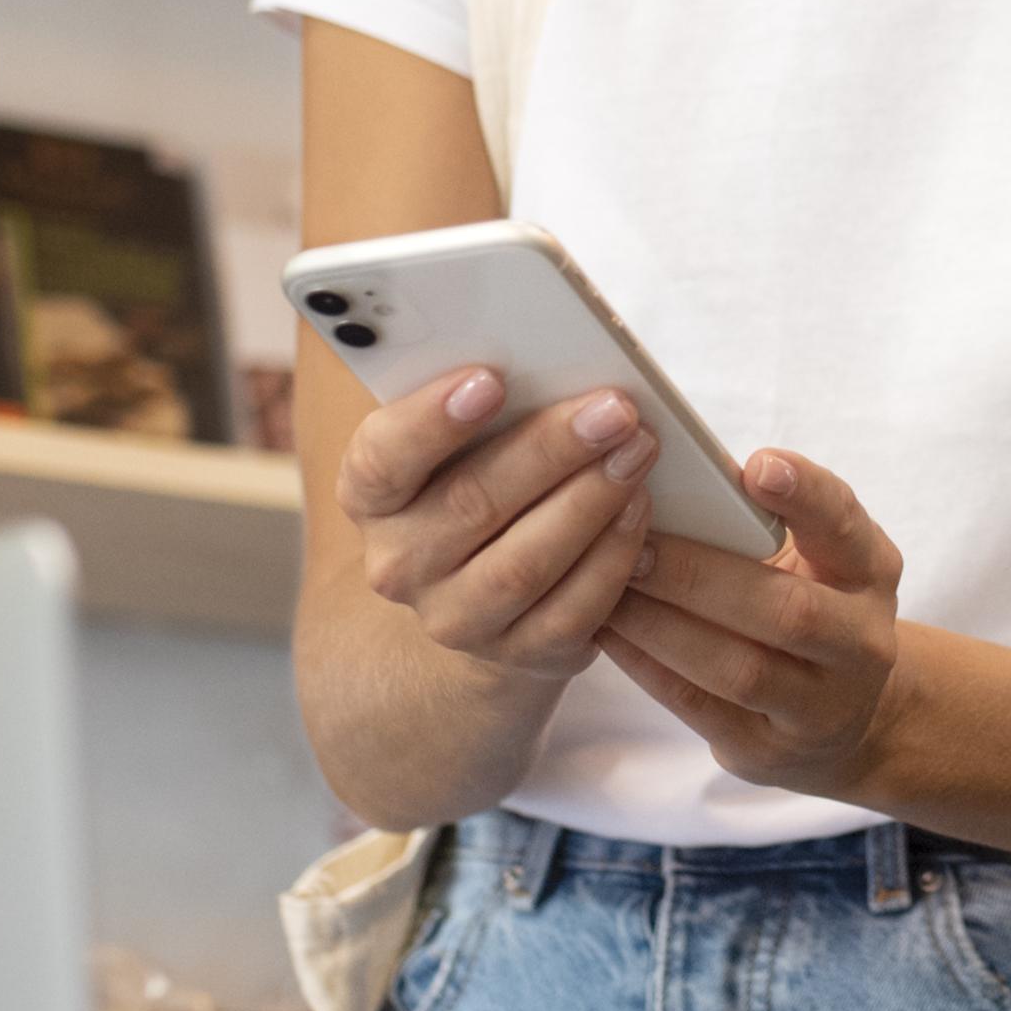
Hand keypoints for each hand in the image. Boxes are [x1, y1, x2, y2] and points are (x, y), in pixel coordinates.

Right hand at [342, 368, 658, 686]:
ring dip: (591, 502)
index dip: (432, 420)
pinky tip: (640, 510)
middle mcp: (399, 565)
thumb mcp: (459, 446)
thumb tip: (552, 355)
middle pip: (473, 503)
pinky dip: (613, 557)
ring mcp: (456, 619)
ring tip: (638, 451)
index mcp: (370, 496)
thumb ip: (485, 406)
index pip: (383, 458)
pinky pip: (572, 609)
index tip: (490, 378)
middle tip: (613, 408)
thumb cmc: (478, 485)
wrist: (480, 601)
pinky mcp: (519, 655)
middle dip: (552, 450)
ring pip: (525, 563)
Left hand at [599, 452, 908, 800]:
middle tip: (637, 540)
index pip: (847, 528)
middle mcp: (861, 644)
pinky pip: (699, 706)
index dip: (807, 496)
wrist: (845, 720)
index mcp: (870, 575)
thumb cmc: (809, 605)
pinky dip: (647, 665)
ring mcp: (819, 708)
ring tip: (611, 586)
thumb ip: (764, 520)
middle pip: (787, 611)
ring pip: (739, 669)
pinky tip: (606, 629)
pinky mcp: (767, 752)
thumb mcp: (817, 559)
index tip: (756, 466)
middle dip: (702, 575)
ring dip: (664, 625)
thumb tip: (670, 472)